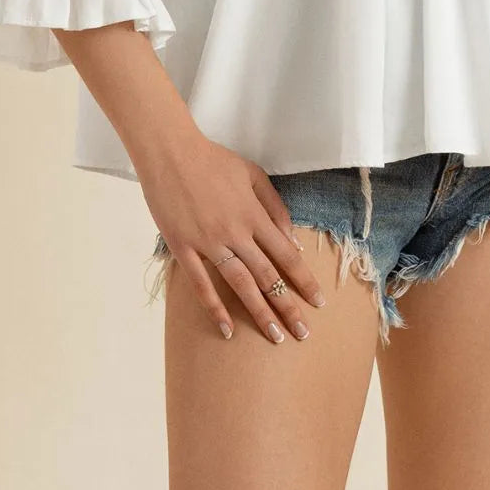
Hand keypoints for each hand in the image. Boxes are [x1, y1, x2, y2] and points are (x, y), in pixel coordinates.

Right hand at [137, 134, 328, 344]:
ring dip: (259, 312)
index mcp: (253, 214)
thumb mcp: (253, 174)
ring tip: (275, 337)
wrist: (171, 152)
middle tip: (303, 333)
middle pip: (267, 276)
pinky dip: (215, 308)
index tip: (318, 302)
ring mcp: (208, 243)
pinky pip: (201, 284)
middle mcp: (235, 232)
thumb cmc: (214, 160)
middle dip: (288, 306)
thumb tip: (293, 242)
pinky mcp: (183, 248)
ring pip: (240, 284)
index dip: (304, 280)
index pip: (286, 255)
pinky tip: (228, 329)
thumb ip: (275, 207)